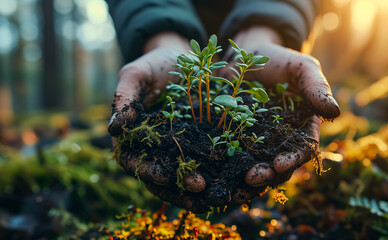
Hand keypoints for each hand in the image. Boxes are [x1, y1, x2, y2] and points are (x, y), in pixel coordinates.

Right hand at [109, 33, 210, 211]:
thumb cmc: (154, 64)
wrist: (182, 57)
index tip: (166, 176)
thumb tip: (113, 129)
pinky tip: (232, 179)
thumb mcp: (136, 74)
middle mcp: (155, 148)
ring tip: (218, 194)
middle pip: (161, 177)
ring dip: (199, 189)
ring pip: (184, 176)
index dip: (149, 172)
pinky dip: (217, 174)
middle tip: (200, 189)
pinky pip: (207, 163)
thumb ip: (123, 99)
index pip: (135, 162)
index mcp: (133, 137)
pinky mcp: (200, 143)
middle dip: (179, 187)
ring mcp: (178, 148)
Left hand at [219, 26, 339, 202]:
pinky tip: (219, 171)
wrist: (246, 55)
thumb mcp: (301, 68)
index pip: (302, 149)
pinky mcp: (235, 136)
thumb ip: (316, 87)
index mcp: (302, 126)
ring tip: (239, 181)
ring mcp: (257, 139)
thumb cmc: (280, 61)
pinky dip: (229, 165)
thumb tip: (335, 111)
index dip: (293, 160)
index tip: (280, 165)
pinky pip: (233, 154)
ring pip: (256, 164)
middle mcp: (281, 138)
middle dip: (268, 175)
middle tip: (254, 178)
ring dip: (249, 175)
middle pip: (278, 164)